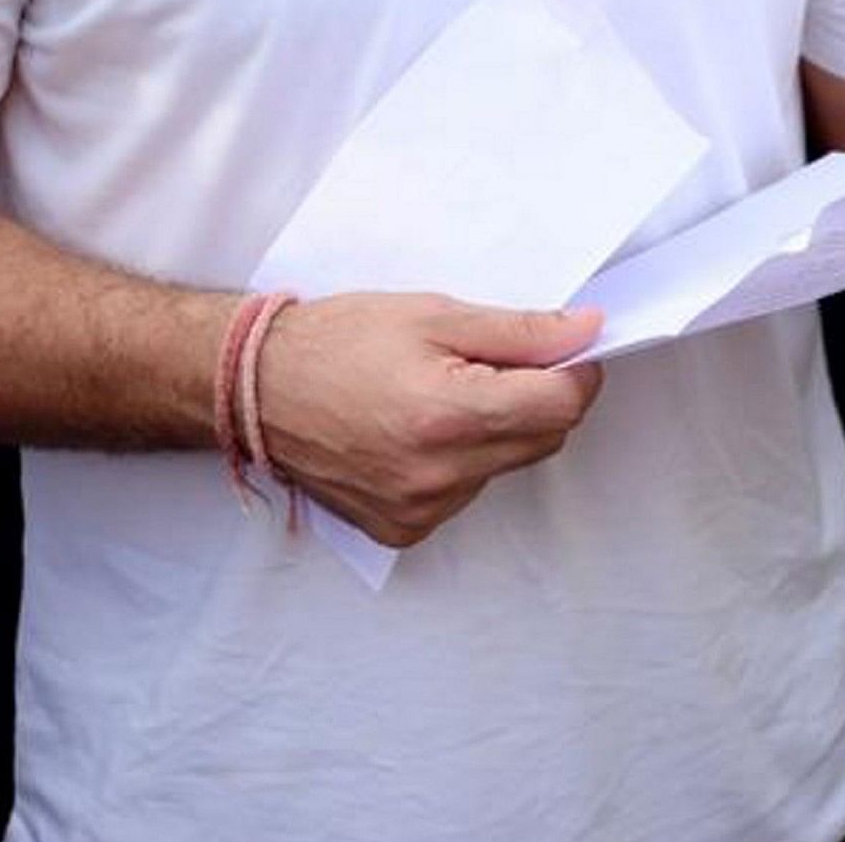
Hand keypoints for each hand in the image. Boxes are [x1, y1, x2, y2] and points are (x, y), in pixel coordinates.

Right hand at [252, 293, 604, 547]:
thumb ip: (521, 330)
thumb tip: (588, 331)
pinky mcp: (403, 529)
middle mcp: (437, 475)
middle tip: (490, 364)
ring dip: (496, 431)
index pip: (562, 406)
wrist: (256, 389)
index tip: (563, 349)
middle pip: (543, 439)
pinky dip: (461, 462)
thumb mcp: (434, 315)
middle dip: (537, 397)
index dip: (575, 371)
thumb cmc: (337, 343)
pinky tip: (416, 432)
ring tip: (437, 396)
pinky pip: (466, 492)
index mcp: (448, 416)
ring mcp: (420, 509)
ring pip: (506, 467)